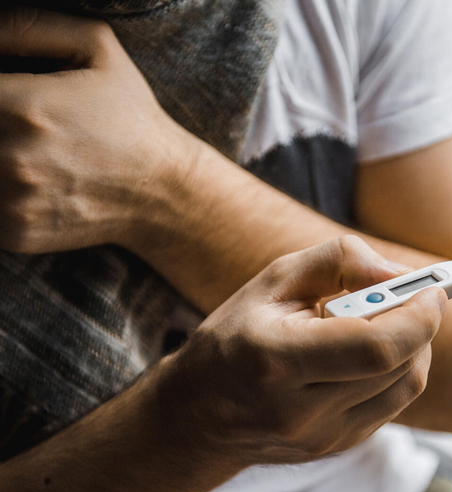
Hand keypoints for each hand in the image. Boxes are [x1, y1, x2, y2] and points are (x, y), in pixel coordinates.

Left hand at [0, 8, 188, 253]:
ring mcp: (15, 202)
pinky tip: (29, 183)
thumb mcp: (99, 49)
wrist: (164, 192)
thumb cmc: (132, 119)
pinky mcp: (17, 233)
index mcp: (26, 108)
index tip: (4, 97)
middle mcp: (14, 159)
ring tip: (28, 152)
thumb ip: (31, 27)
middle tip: (17, 123)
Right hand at [166, 236, 445, 465]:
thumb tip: (397, 274)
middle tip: (413, 296)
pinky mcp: (336, 447)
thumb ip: (337, 261)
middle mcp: (300, 411)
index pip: (376, 347)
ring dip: (414, 347)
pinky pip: (392, 405)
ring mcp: (321, 438)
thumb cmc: (235, 335)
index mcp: (277, 359)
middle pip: (399, 366)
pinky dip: (397, 371)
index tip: (433, 289)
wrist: (200, 412)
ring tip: (388, 322)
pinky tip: (372, 354)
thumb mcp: (273, 280)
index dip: (418, 316)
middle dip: (420, 323)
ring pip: (405, 388)